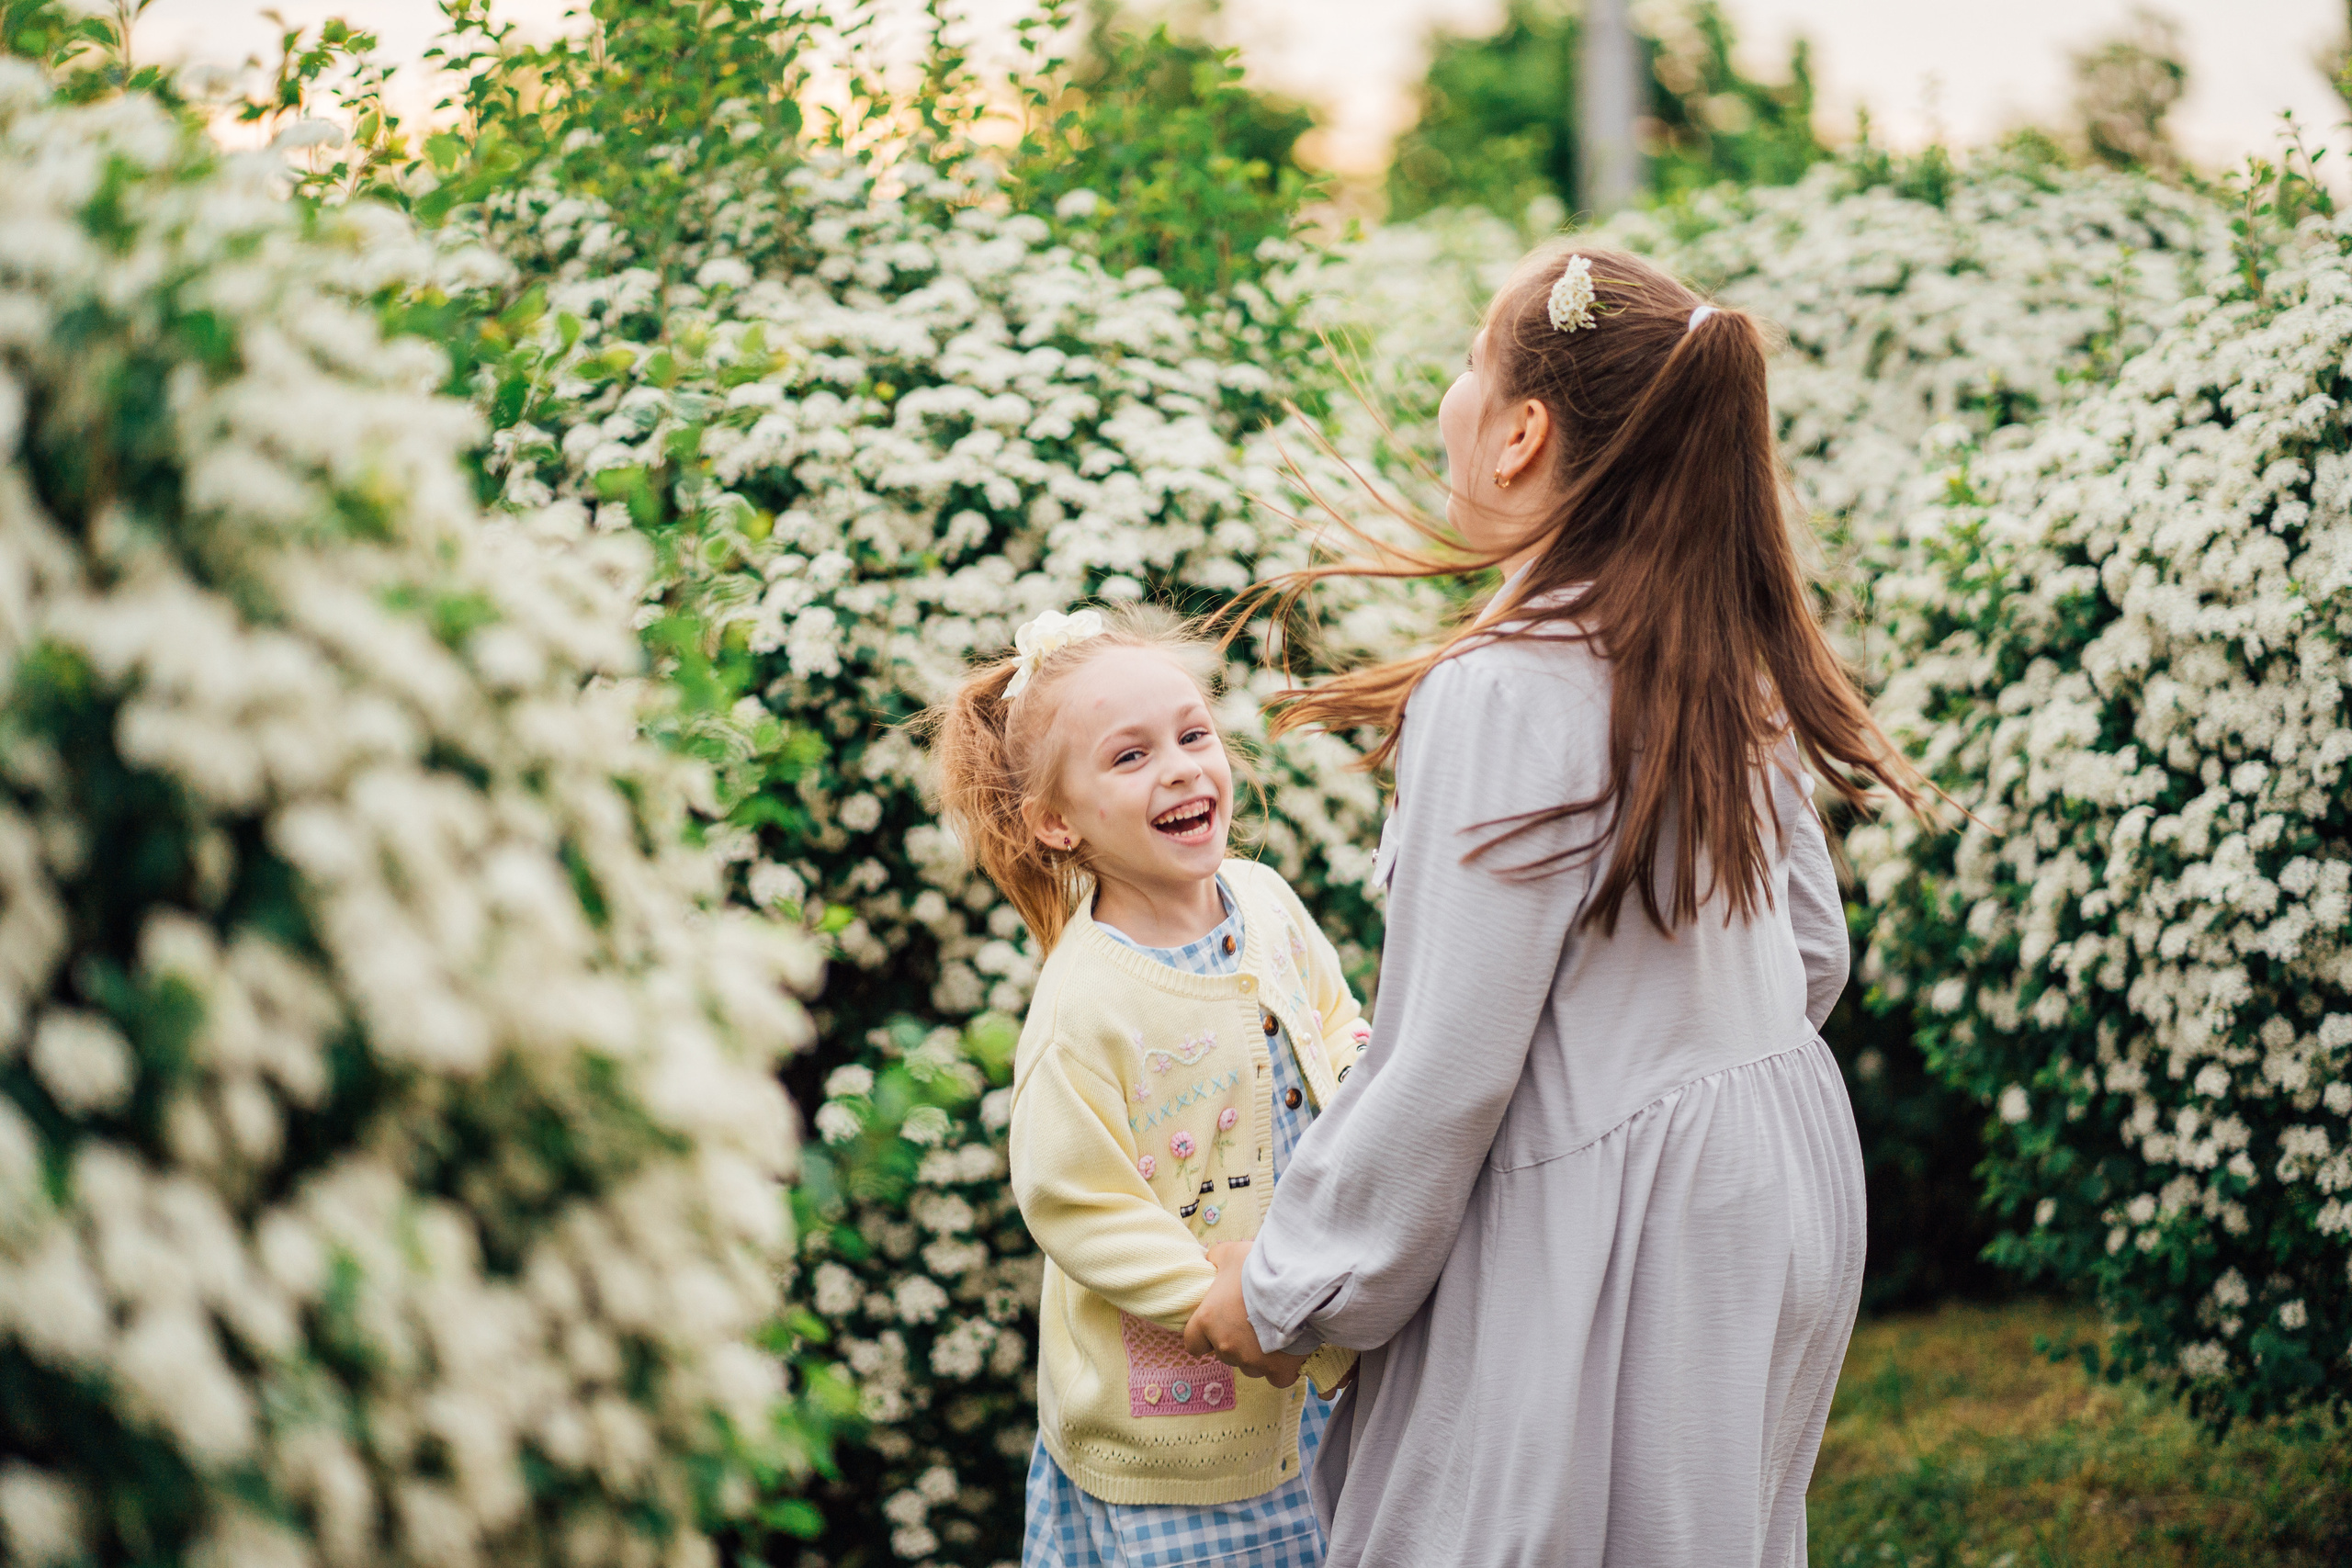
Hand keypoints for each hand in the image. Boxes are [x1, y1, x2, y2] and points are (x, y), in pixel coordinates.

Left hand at [1185, 1241, 1301, 1387]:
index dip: (1204, 1335)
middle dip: (1235, 1340)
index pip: (1193, 1343)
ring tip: (1273, 1330)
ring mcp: (1252, 1361)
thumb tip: (1210, 1261)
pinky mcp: (1278, 1370)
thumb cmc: (1261, 1265)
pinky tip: (1288, 1351)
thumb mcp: (1231, 1253)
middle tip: (1253, 1318)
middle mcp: (1226, 1345)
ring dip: (1256, 1354)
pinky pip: (1276, 1377)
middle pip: (1224, 1353)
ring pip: (1249, 1365)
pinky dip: (1281, 1368)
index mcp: (1209, 1320)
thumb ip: (1215, 1260)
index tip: (1218, 1325)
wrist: (1299, 1281)